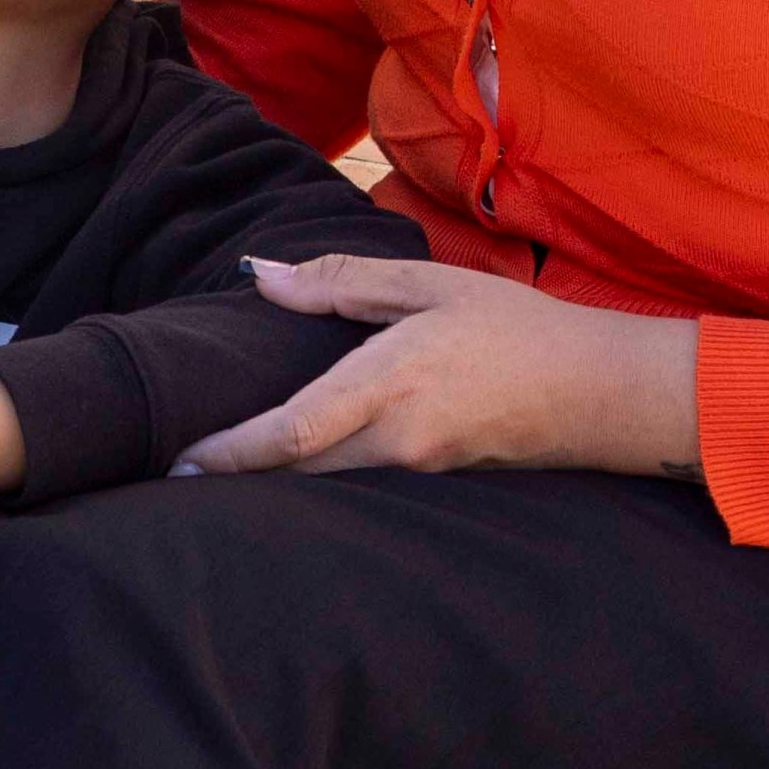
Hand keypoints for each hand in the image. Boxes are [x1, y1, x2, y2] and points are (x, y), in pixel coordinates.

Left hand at [177, 253, 704, 480]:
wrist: (600, 393)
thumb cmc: (516, 328)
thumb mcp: (429, 286)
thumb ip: (339, 283)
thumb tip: (260, 277)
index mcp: (390, 383)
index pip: (289, 432)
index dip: (227, 454)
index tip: (176, 464)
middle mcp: (398, 442)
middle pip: (292, 479)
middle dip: (232, 483)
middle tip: (168, 479)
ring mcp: (416, 475)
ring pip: (322, 492)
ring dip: (269, 488)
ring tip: (212, 480)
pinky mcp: (430, 489)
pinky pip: (355, 491)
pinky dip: (313, 485)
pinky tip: (286, 480)